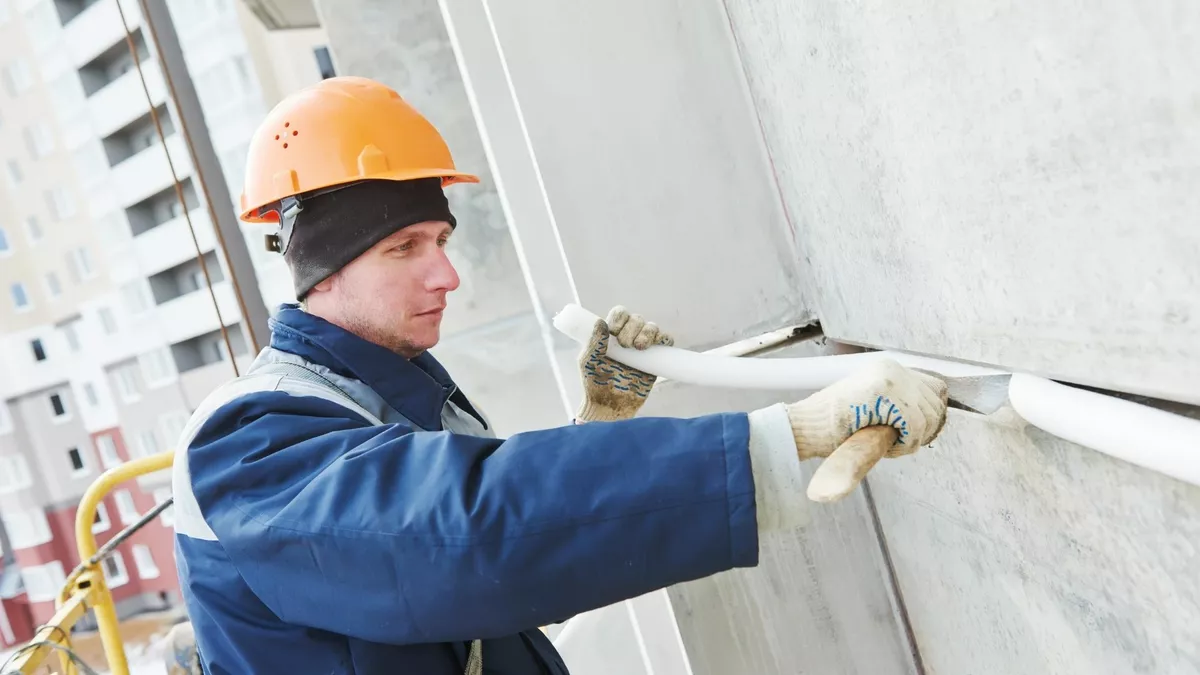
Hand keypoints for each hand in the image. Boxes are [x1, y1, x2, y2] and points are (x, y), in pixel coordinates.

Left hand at [576, 306, 672, 421]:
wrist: (610, 406)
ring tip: (639, 347)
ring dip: (647, 332)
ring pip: (652, 327)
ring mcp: (644, 347)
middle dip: (632, 328)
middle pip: (637, 318)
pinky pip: (666, 341)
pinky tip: (658, 344)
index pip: (620, 314)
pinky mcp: (656, 359)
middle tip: (625, 345)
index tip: (614, 331)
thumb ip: (593, 343)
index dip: (620, 318)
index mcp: (611, 334)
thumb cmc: (595, 384)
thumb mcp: (588, 362)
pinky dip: (665, 338)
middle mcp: (628, 337)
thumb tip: (601, 322)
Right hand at [787, 358, 948, 459]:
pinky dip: (904, 444)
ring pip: (927, 417)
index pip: (935, 388)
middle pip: (936, 403)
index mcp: (889, 369)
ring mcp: (889, 379)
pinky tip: (884, 445)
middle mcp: (892, 369)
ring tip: (887, 443)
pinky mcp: (884, 394)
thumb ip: (900, 405)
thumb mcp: (873, 407)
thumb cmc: (833, 425)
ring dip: (912, 439)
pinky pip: (914, 426)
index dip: (931, 414)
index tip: (918, 431)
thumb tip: (932, 416)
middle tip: (899, 442)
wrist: (806, 426)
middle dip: (923, 430)